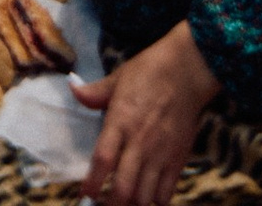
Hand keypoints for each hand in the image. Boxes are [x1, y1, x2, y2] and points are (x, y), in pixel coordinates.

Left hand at [77, 23, 220, 205]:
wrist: (187, 70)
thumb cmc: (150, 71)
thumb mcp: (118, 78)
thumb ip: (95, 92)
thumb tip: (73, 89)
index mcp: (120, 121)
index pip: (102, 160)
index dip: (92, 183)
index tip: (85, 194)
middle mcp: (139, 142)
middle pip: (123, 189)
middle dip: (111, 204)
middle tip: (104, 204)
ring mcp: (160, 154)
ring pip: (144, 197)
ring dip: (132, 204)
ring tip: (125, 201)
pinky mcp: (178, 159)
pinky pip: (166, 193)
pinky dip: (156, 200)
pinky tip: (148, 195)